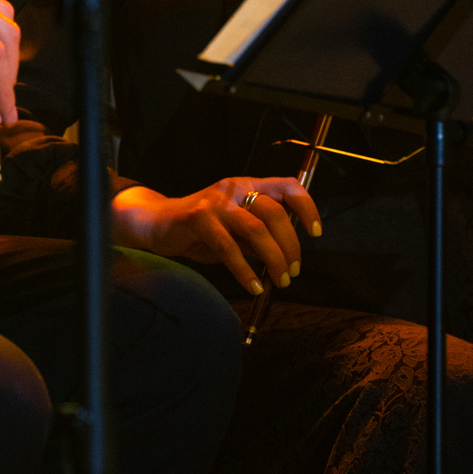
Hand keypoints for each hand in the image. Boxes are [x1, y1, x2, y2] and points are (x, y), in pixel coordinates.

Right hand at [112, 175, 321, 293]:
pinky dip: (245, 271)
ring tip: (280, 280)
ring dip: (274, 259)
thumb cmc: (200, 230)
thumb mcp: (235, 231)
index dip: (307, 206)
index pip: (287, 185)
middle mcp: (234, 188)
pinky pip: (229, 248)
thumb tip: (286, 258)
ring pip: (256, 230)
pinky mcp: (198, 219)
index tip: (315, 232)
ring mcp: (215, 202)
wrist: (156, 224)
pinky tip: (254, 287)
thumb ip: (258, 238)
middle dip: (290, 246)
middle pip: (275, 212)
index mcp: (247, 186)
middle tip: (293, 271)